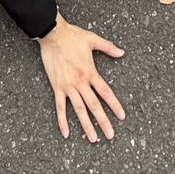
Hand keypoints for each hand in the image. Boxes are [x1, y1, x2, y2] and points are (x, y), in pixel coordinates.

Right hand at [37, 14, 125, 141]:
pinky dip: (62, 121)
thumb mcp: (93, 40)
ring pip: (79, 110)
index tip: (121, 116)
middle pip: (94, 105)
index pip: (106, 92)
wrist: (52, 35)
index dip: (114, 105)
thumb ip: (108, 48)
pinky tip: (66, 133)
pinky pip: (60, 107)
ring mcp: (68, 86)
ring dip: (86, 125)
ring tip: (92, 139)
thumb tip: (122, 52)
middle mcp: (80, 82)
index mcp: (91, 72)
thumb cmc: (72, 36)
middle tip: (110, 135)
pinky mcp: (57, 87)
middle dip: (103, 121)